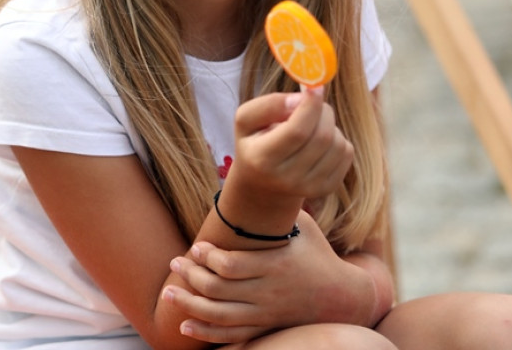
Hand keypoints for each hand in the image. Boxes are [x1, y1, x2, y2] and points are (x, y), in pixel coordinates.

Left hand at [163, 213, 355, 343]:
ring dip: (189, 303)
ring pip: (218, 315)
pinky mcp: (264, 328)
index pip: (231, 265)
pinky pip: (230, 335)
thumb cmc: (318, 253)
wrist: (342, 298)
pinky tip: (185, 324)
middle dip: (191, 276)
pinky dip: (204, 332)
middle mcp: (268, 292)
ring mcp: (265, 314)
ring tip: (170, 290)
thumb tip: (259, 178)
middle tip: (175, 262)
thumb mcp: (304, 226)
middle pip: (218, 289)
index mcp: (275, 264)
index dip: (207, 257)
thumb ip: (281, 208)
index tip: (195, 247)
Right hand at [232, 86, 353, 200]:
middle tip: (312, 102)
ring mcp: (309, 187)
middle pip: (321, 137)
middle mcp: (286, 179)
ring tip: (312, 124)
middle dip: (322, 110)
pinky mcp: (326, 189)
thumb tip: (301, 100)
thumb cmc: (254, 142)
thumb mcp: (246, 119)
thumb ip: (268, 105)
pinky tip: (319, 140)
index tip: (315, 87)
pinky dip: (338, 138)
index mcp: (262, 159)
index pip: (296, 131)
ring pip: (338, 144)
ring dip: (329, 124)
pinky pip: (346, 153)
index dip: (311, 106)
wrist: (262, 184)